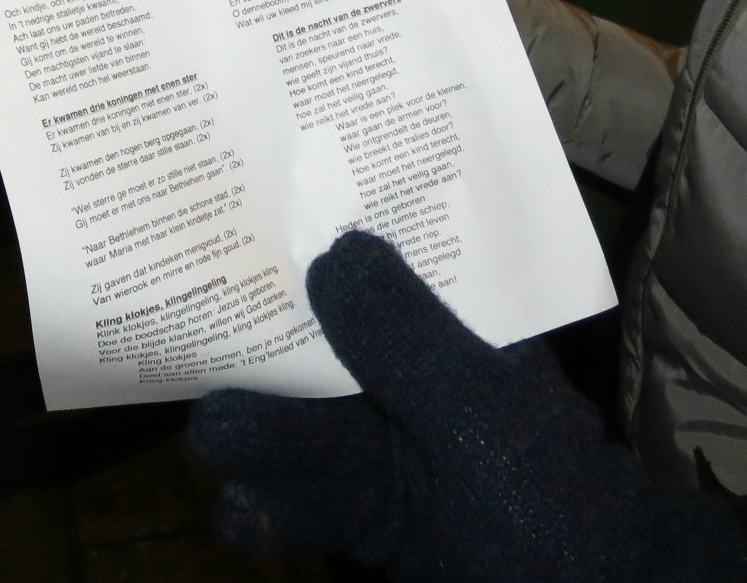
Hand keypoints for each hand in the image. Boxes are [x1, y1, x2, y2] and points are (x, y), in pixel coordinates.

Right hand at [187, 232, 746, 580]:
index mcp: (461, 339)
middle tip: (199, 353)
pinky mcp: (369, 525)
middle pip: (322, 357)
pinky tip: (236, 511)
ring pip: (303, 434)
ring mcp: (390, 460)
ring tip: (212, 439)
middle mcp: (418, 388)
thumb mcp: (478, 410)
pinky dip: (267, 507)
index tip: (246, 220)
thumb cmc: (547, 497)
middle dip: (262, 354)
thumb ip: (405, 338)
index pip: (385, 274)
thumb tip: (333, 249)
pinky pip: (305, 506)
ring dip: (256, 433)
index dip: (320, 244)